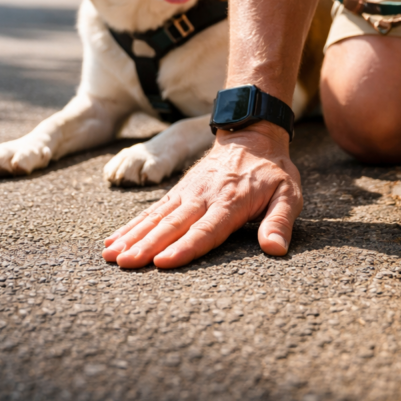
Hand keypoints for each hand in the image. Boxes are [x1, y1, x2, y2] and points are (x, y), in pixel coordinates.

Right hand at [102, 122, 301, 267]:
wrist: (251, 135)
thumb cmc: (272, 171)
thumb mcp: (289, 194)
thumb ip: (280, 221)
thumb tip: (276, 249)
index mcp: (231, 202)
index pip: (207, 229)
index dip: (185, 247)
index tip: (164, 262)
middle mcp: (204, 197)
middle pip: (174, 225)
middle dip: (148, 246)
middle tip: (126, 264)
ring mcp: (187, 193)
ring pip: (157, 218)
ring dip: (133, 237)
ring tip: (111, 256)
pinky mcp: (177, 192)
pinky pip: (152, 210)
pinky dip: (132, 226)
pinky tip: (112, 242)